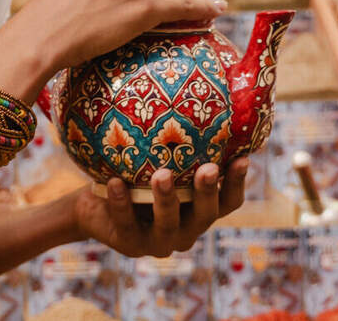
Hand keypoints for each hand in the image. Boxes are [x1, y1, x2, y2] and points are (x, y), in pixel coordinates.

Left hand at [70, 160, 249, 258]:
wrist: (95, 206)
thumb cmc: (134, 176)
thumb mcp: (156, 160)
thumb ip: (176, 145)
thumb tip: (193, 92)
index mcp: (198, 210)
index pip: (228, 202)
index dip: (237, 183)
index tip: (242, 158)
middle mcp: (185, 230)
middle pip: (205, 215)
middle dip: (207, 192)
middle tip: (208, 169)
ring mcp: (159, 242)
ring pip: (168, 224)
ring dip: (167, 199)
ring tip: (162, 175)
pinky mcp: (130, 244)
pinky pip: (126, 223)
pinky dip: (121, 203)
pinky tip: (115, 182)